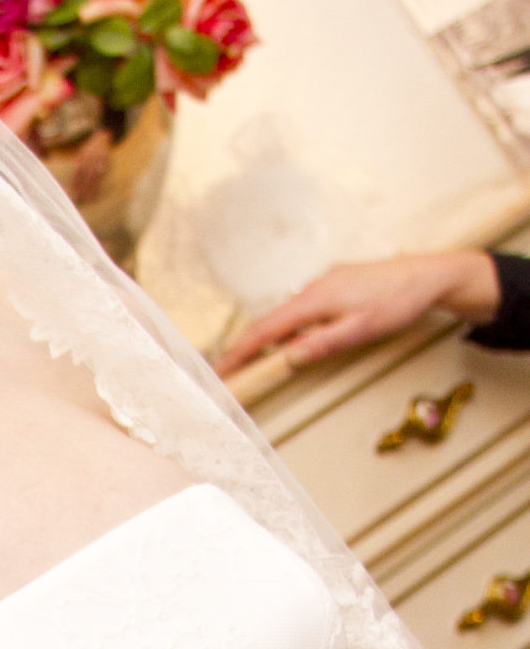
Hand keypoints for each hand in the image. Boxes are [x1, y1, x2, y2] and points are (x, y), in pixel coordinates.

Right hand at [216, 252, 500, 376]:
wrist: (428, 275)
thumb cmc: (399, 301)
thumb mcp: (363, 328)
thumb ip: (324, 343)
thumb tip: (290, 357)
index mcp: (316, 299)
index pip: (266, 329)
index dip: (240, 352)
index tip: (221, 371)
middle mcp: (313, 288)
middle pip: (268, 322)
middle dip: (243, 349)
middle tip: (225, 374)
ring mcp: (322, 285)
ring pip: (284, 317)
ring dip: (264, 340)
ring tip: (248, 366)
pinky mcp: (333, 287)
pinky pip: (299, 311)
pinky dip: (284, 330)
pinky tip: (287, 344)